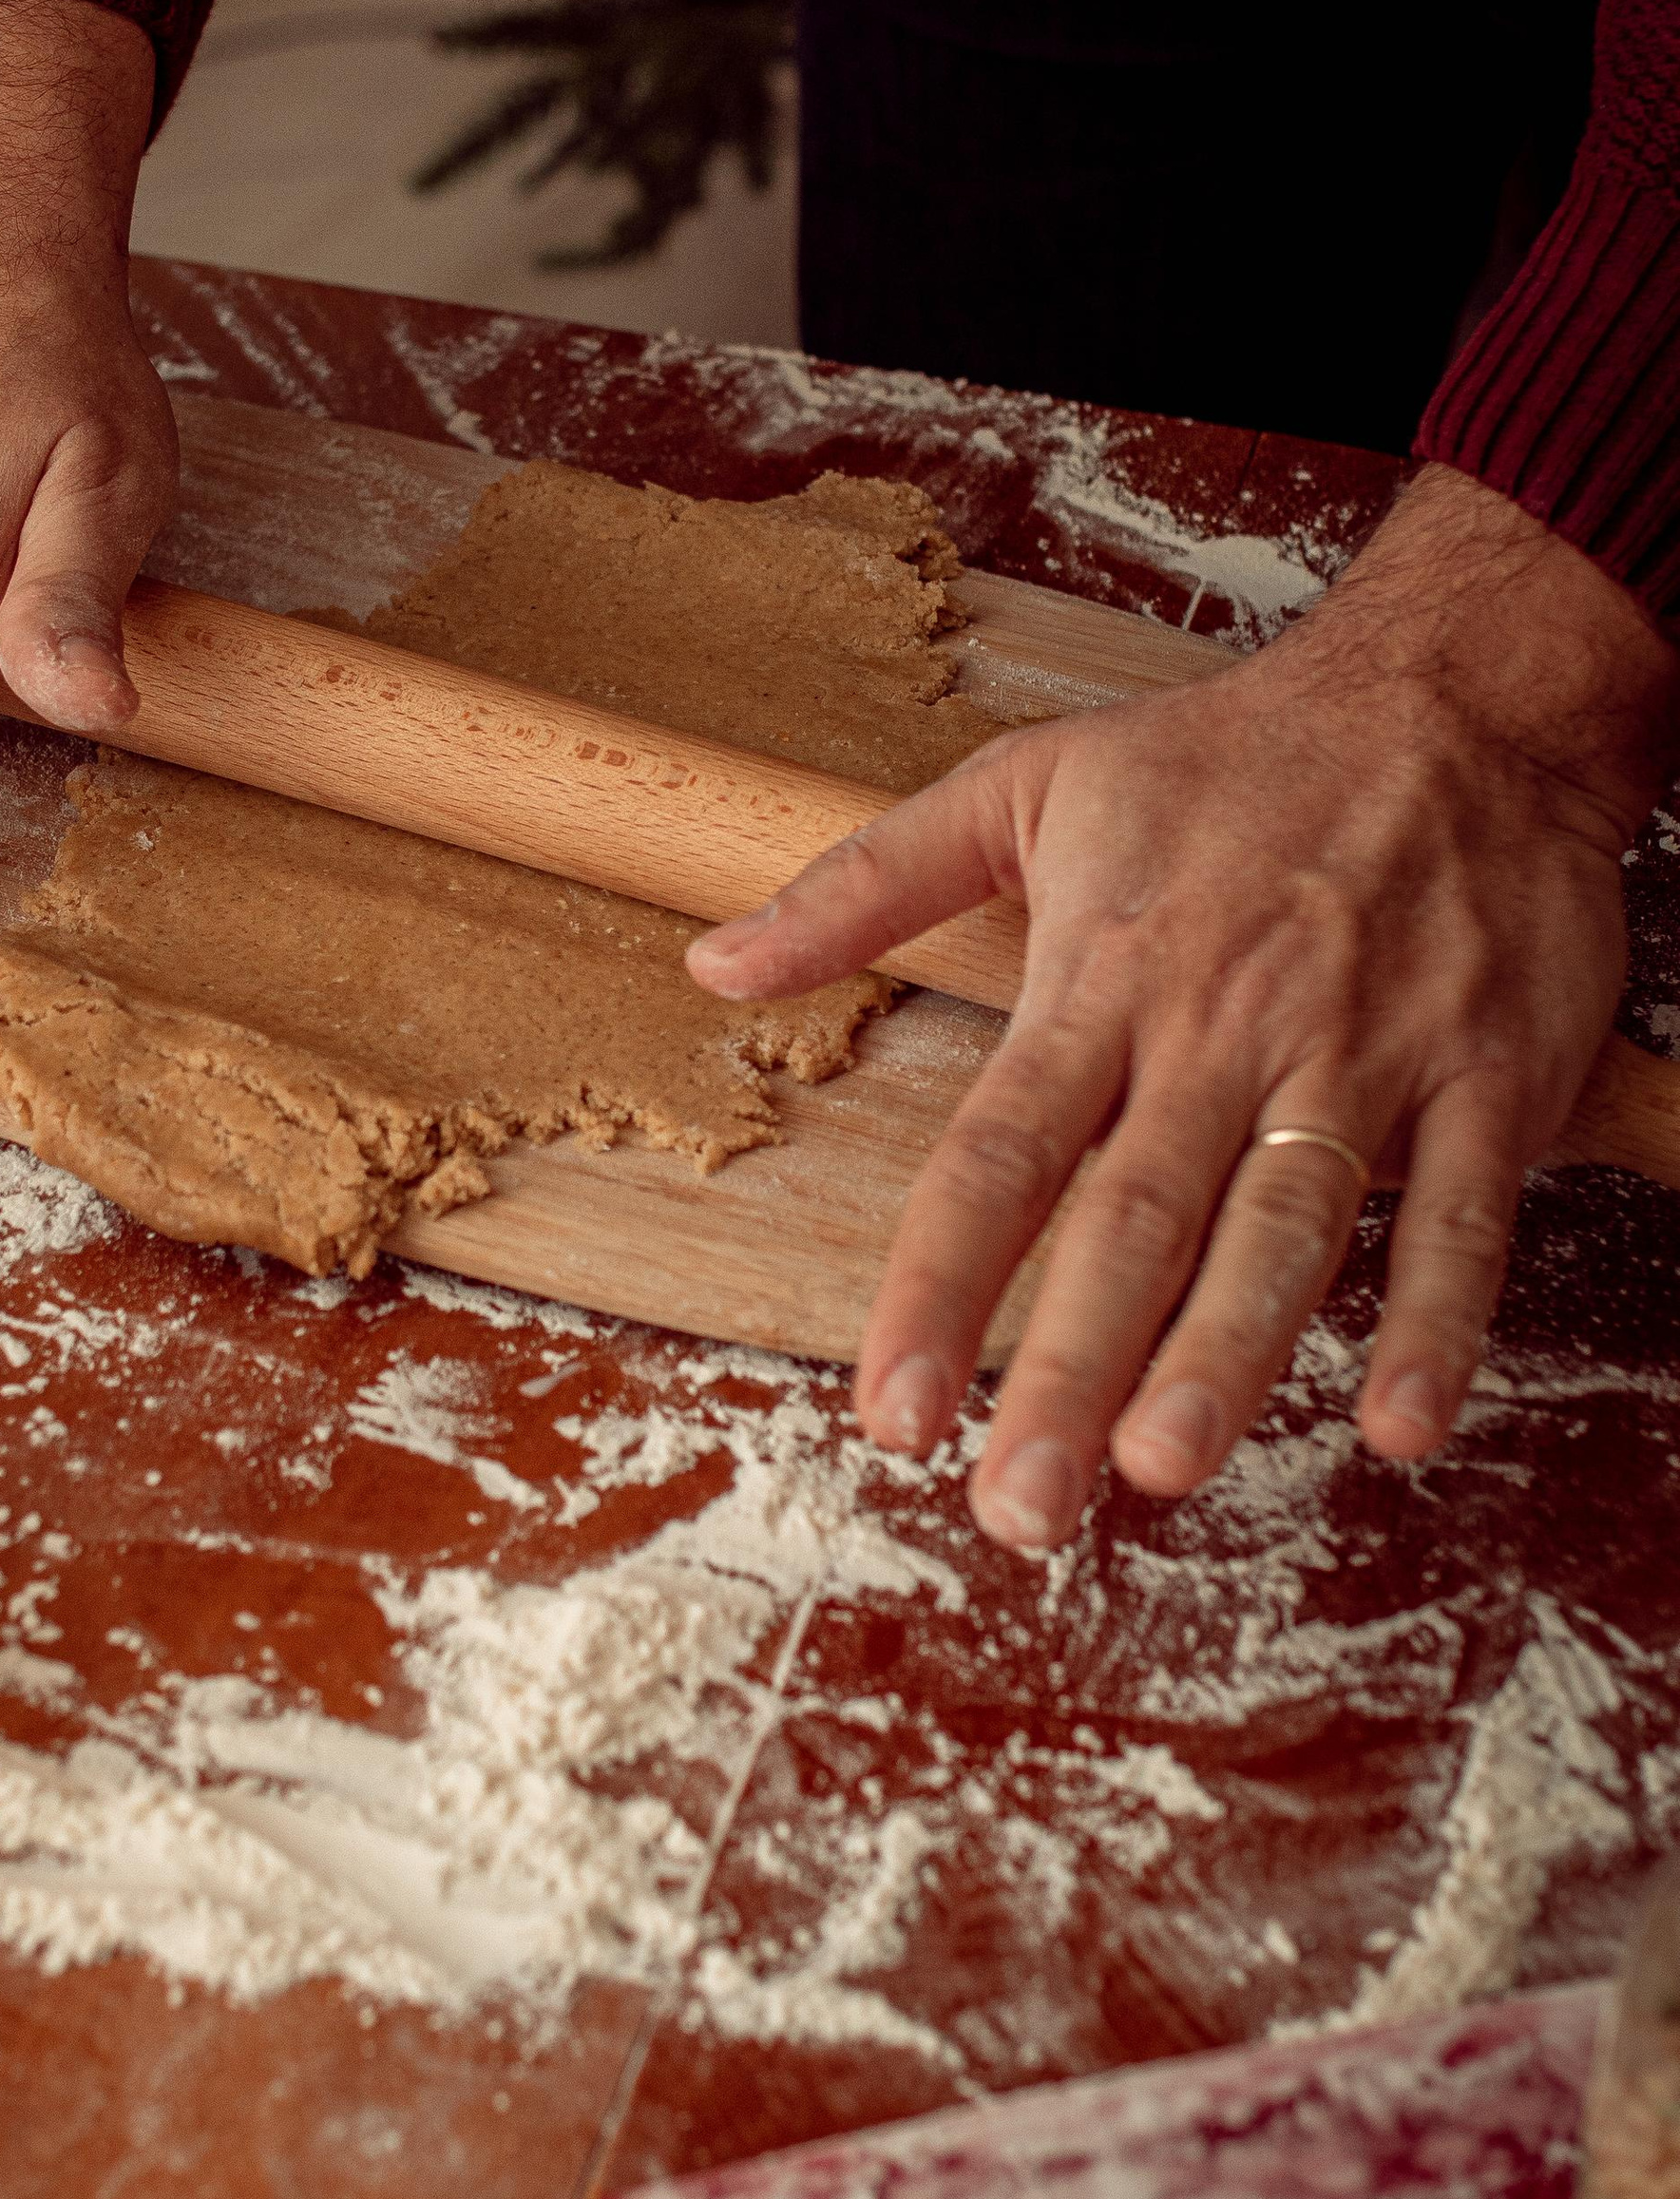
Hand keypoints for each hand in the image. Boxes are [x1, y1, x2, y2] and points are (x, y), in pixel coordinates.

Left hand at [688, 467, 1679, 1542]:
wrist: (1466, 692)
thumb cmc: (1233, 753)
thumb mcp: (1027, 781)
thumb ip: (862, 882)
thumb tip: (712, 963)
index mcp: (1108, 975)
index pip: (999, 1153)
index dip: (937, 1287)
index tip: (889, 1413)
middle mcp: (1227, 1028)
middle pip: (1131, 1217)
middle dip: (1067, 1368)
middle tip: (1016, 1505)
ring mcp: (1362, 1054)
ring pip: (1282, 1224)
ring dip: (1226, 1354)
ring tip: (1162, 1467)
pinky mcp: (1487, 1075)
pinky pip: (1458, 1214)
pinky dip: (1433, 1317)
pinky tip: (1397, 1423)